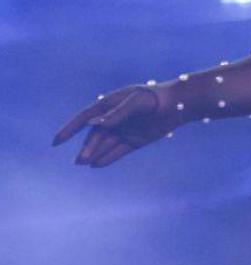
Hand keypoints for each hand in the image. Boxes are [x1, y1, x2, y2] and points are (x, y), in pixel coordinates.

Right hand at [52, 85, 179, 167]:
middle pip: (95, 136)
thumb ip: (117, 114)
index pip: (84, 118)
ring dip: (94, 154)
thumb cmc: (156, 99)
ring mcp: (124, 130)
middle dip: (86, 148)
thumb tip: (95, 123)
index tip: (57, 141)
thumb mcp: (136, 103)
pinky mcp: (135, 140)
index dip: (69, 129)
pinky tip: (97, 165)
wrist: (179, 105)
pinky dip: (108, 158)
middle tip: (80, 160)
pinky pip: (118, 151)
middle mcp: (114, 119)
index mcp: (109, 105)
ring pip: (105, 145)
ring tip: (84, 163)